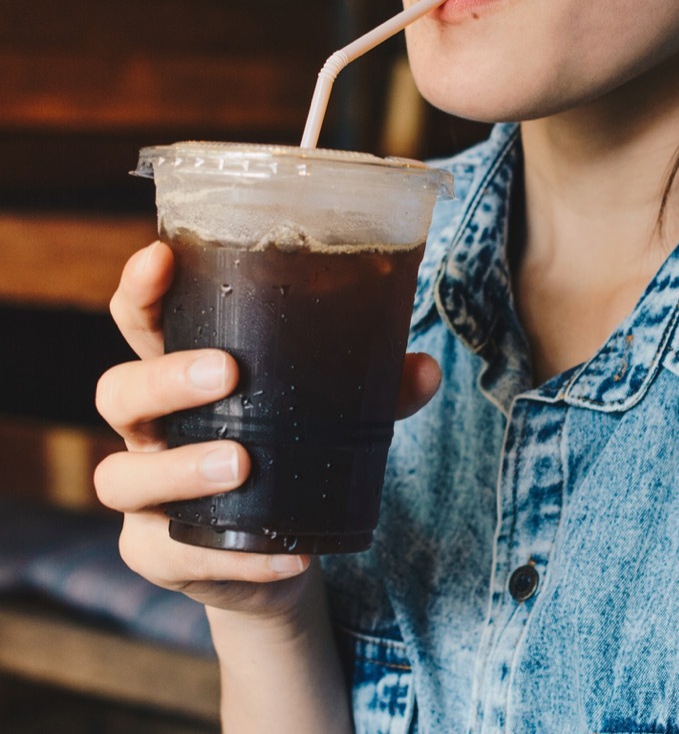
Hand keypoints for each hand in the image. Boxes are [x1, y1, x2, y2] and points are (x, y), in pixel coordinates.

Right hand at [94, 241, 441, 620]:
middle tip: (226, 372)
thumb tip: (426, 368)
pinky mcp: (158, 555)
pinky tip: (289, 553)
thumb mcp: (335, 416)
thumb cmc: (294, 458)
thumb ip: (378, 390)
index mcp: (183, 377)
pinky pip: (176, 556)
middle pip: (117, 393)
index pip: (140, 324)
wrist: (281, 555)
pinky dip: (237, 557)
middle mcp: (150, 431)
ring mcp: (145, 497)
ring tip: (240, 463)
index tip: (161, 257)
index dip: (140, 291)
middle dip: (165, 378)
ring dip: (179, 468)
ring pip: (121, 478)